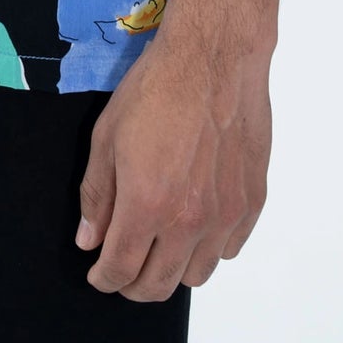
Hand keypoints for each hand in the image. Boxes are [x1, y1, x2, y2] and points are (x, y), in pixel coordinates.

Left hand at [75, 25, 271, 299]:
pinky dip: (209, 246)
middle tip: (124, 266)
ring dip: (173, 267)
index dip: (105, 279)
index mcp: (147, 205)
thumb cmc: (155, 89)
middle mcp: (189, 222)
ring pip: (197, 274)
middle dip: (134, 284)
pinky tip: (195, 221)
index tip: (99, 274)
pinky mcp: (252, 202)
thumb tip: (89, 241)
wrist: (214, 58)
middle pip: (159, 285)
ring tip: (161, 242)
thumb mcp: (107, 136)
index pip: (122, 270)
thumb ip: (97, 195)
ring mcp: (226, 215)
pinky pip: (229, 248)